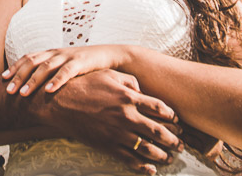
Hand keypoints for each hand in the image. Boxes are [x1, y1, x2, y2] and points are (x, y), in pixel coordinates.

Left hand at [3, 45, 128, 95]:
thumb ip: (52, 73)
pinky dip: (57, 81)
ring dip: (33, 81)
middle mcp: (56, 53)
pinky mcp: (81, 62)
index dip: (15, 67)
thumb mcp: (65, 66)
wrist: (110, 56)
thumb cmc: (85, 65)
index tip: (3, 79)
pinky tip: (49, 91)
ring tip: (23, 94)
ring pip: (46, 67)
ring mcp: (68, 56)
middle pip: (32, 62)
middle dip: (19, 76)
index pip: (28, 58)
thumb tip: (34, 88)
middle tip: (8, 90)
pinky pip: (66, 72)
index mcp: (51, 53)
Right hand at [32, 69, 183, 174]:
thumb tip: (141, 89)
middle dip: (173, 139)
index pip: (160, 108)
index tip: (177, 121)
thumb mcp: (108, 75)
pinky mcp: (108, 146)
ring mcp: (118, 133)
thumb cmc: (84, 85)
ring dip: (163, 155)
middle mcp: (127, 116)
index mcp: (129, 97)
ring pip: (148, 148)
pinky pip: (130, 160)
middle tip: (181, 144)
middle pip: (158, 131)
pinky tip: (151, 170)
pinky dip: (143, 167)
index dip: (172, 116)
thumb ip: (128, 80)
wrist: (60, 103)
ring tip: (170, 158)